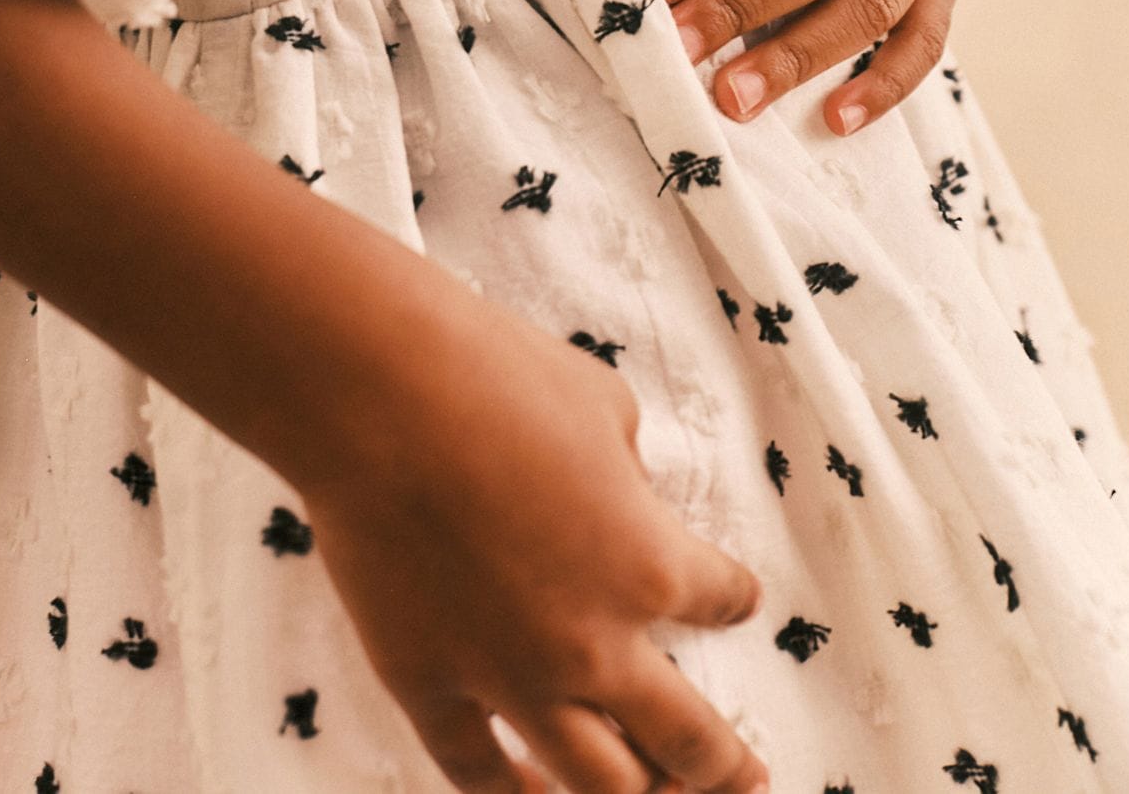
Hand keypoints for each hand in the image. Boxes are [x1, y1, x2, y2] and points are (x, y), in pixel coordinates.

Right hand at [298, 280, 768, 793]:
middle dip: (723, 767)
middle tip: (745, 781)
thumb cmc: (497, 375)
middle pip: (683, 738)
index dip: (733, 597)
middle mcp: (594, 644)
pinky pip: (479, 773)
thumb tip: (621, 489)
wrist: (383, 393)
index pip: (717, 598)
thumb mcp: (601, 404)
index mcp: (649, 565)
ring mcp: (509, 678)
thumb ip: (625, 467)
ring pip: (596, 784)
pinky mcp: (428, 684)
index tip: (737, 599)